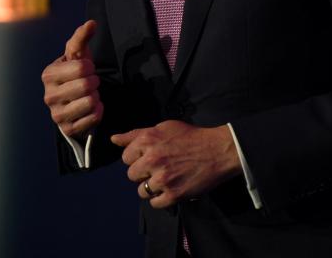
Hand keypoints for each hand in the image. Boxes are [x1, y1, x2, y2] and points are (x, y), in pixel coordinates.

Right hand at [41, 20, 102, 136]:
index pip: (81, 68)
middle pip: (86, 86)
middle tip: (91, 83)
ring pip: (90, 103)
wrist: (72, 101)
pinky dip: (98, 111)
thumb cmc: (75, 73)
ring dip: (97, 97)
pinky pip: (94, 119)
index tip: (87, 69)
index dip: (90, 67)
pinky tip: (92, 108)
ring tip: (90, 95)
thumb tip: (91, 23)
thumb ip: (82, 37)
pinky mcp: (68, 130)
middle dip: (95, 82)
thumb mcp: (76, 54)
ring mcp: (57, 115)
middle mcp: (48, 96)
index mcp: (48, 75)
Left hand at [111, 121, 240, 207]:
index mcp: (147, 140)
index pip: (125, 158)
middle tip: (159, 168)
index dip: (137, 158)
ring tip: (165, 179)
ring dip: (151, 187)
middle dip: (143, 173)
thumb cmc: (190, 137)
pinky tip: (170, 189)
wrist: (217, 151)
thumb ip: (136, 134)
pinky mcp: (174, 194)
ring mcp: (162, 178)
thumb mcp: (162, 128)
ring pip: (141, 191)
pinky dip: (161, 199)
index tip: (150, 157)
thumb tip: (113, 139)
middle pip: (131, 175)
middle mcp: (152, 159)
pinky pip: (155, 203)